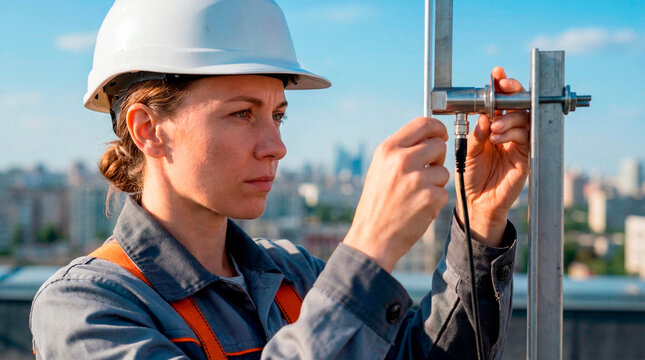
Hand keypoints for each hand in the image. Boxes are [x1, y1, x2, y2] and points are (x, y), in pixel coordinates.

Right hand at [344, 117, 449, 271]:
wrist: (372, 237)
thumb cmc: (378, 203)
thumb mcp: (380, 169)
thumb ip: (401, 151)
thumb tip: (429, 137)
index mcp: (388, 149)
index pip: (422, 124)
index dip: (437, 128)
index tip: (441, 136)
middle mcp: (401, 160)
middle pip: (438, 146)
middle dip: (438, 159)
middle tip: (427, 173)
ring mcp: (417, 179)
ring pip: (443, 172)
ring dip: (435, 184)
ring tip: (415, 196)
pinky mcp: (429, 197)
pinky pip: (444, 192)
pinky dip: (435, 202)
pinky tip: (418, 209)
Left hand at [456, 67, 528, 246]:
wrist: (476, 201)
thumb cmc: (470, 175)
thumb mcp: (468, 151)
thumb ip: (476, 134)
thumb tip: (485, 116)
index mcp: (494, 125)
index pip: (501, 100)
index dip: (501, 85)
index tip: (496, 74)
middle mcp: (509, 131)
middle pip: (519, 104)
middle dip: (513, 93)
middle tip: (503, 89)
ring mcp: (519, 143)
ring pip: (525, 119)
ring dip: (510, 118)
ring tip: (494, 128)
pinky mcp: (526, 156)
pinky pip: (526, 138)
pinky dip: (513, 134)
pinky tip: (499, 138)